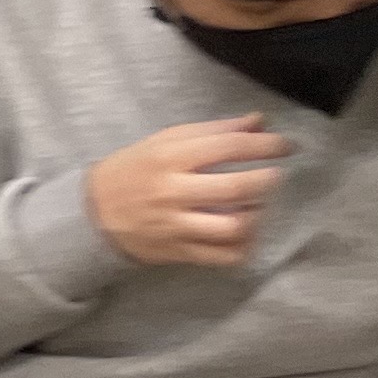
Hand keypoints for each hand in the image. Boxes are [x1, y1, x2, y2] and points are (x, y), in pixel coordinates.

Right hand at [88, 116, 292, 267]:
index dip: (265, 145)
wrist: (92, 213)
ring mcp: (176, 225)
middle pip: (235, 188)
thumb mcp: (164, 142)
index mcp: (169, 158)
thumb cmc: (134, 171)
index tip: (285, 146)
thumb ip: (213, 131)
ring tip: (259, 206)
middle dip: (267, 180)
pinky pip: (224, 256)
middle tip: (276, 176)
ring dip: (258, 215)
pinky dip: (245, 246)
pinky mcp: (179, 252)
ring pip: (234, 226)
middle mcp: (173, 192)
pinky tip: (246, 233)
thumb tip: (259, 121)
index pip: (228, 146)